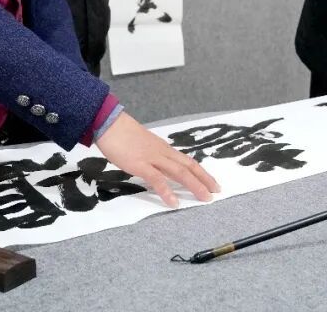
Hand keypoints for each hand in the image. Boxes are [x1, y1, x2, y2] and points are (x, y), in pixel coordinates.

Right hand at [95, 112, 219, 207]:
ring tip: (205, 198)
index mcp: (163, 149)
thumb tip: (157, 167)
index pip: (187, 161)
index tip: (212, 182)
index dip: (201, 172)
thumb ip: (151, 155)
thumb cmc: (122, 134)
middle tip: (216, 192)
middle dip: (204, 179)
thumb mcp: (142, 145)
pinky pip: (157, 179)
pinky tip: (174, 203)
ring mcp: (152, 158)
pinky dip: (167, 191)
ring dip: (194, 186)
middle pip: (188, 166)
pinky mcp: (140, 164)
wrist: (109, 123)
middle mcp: (163, 153)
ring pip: (179, 172)